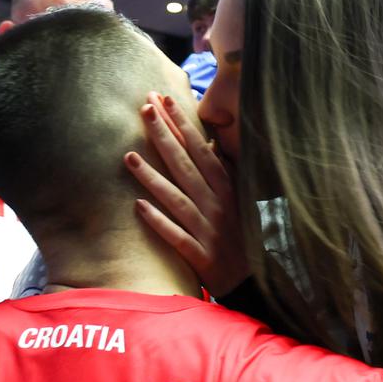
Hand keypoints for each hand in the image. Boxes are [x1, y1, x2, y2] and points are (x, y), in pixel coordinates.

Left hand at [123, 92, 247, 297]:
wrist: (254, 281)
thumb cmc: (241, 235)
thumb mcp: (239, 199)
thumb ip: (224, 171)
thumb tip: (210, 141)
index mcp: (227, 188)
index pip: (201, 149)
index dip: (182, 124)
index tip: (165, 99)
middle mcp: (217, 204)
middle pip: (186, 165)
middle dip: (164, 136)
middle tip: (144, 109)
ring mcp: (208, 230)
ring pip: (176, 198)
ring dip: (152, 177)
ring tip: (128, 156)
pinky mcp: (199, 255)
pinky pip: (176, 236)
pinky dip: (158, 221)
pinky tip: (138, 207)